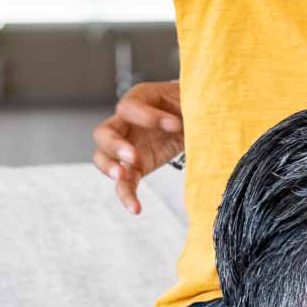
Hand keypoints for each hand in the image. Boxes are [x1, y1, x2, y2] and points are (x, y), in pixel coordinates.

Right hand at [90, 80, 184, 214]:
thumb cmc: (191, 103)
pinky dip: (127, 196)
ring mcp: (127, 147)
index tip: (176, 124)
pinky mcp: (136, 168)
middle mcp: (125, 123)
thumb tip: (205, 110)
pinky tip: (136, 209)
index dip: (148, 116)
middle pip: (103, 132)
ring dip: (109, 167)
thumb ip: (191, 103)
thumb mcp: (190, 97)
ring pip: (102, 157)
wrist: (195, 118)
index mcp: (139, 98)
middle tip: (134, 156)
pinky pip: (124, 183)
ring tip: (122, 176)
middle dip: (115, 145)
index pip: (129, 107)